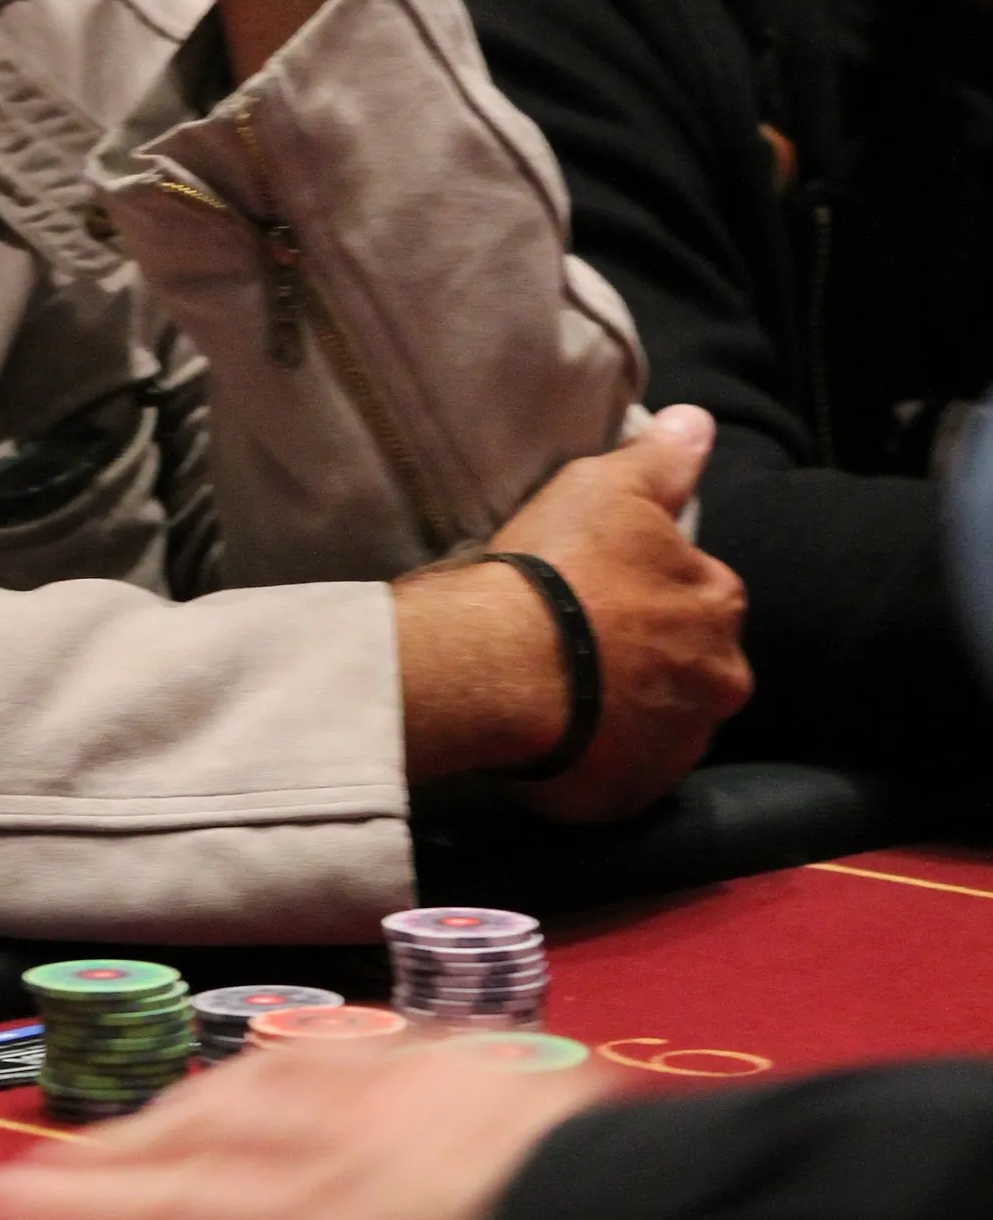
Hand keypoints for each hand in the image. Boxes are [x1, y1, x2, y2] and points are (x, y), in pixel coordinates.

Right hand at [394, 405, 750, 814]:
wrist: (500, 664)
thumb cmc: (559, 565)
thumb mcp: (608, 487)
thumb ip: (663, 459)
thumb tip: (700, 422)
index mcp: (718, 602)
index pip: (704, 589)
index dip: (654, 585)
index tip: (606, 586)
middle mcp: (719, 680)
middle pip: (693, 662)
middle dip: (654, 655)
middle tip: (584, 640)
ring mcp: (678, 746)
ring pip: (662, 720)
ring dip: (628, 708)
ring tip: (565, 688)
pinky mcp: (634, 797)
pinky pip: (623, 773)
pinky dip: (601, 757)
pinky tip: (558, 733)